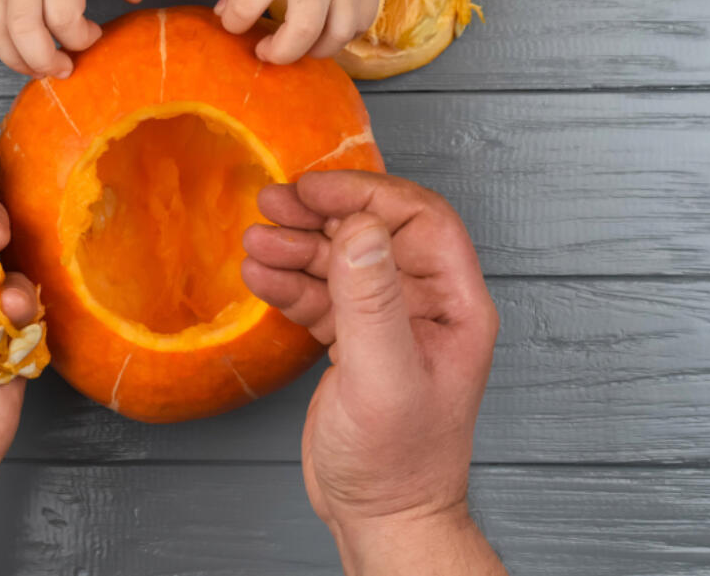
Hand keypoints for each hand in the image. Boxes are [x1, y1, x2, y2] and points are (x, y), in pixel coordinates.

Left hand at [216, 0, 388, 63]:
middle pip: (299, 36)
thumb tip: (224, 11)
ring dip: (312, 50)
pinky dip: (340, 36)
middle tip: (265, 50)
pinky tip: (325, 26)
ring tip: (297, 41)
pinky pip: (359, 26)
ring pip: (336, 39)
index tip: (233, 20)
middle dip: (277, 54)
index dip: (232, 22)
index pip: (246, 8)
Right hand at [242, 171, 503, 572]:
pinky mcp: (354, 343)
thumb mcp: (382, 376)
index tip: (313, 190)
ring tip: (256, 243)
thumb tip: (357, 227)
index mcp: (453, 304)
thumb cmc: (399, 463)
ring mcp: (387, 323)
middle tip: (272, 203)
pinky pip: (320, 295)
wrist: (380, 518)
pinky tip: (260, 276)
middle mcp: (424, 306)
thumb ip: (369, 299)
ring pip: (340, 261)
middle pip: (372, 232)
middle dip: (320, 213)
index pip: (417, 219)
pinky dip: (288, 282)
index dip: (364, 195)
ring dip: (296, 246)